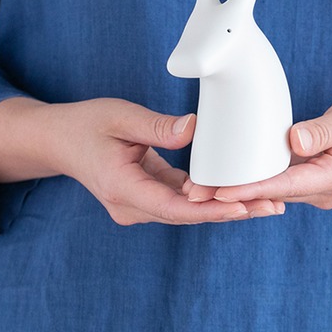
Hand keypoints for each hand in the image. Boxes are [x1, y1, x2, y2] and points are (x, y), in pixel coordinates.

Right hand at [0, 96, 283, 224]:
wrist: (57, 140)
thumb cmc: (86, 124)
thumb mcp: (120, 116)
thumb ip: (157, 126)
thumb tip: (194, 130)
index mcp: (123, 189)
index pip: (175, 207)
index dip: (211, 210)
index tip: (244, 207)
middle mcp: (131, 206)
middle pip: (188, 215)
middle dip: (231, 211)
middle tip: (273, 205)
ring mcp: (138, 206)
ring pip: (188, 211)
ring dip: (225, 207)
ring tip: (269, 202)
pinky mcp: (146, 198)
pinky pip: (182, 201)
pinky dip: (209, 198)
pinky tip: (240, 192)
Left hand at [187, 93, 331, 210]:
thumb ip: (324, 129)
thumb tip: (292, 141)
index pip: (283, 185)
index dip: (248, 188)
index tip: (218, 191)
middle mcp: (324, 190)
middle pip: (270, 194)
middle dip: (232, 193)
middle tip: (191, 191)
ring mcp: (318, 189)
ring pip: (272, 191)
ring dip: (238, 190)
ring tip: (198, 187)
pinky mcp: (312, 180)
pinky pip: (279, 182)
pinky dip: (253, 181)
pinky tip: (226, 177)